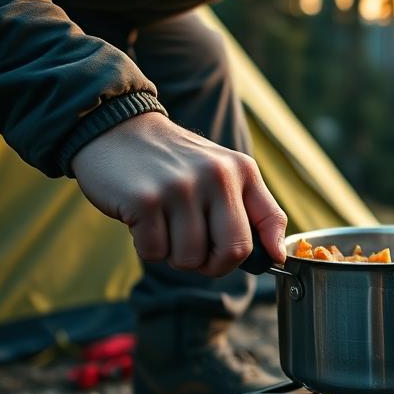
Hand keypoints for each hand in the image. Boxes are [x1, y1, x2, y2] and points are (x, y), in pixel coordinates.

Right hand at [71, 112, 287, 275]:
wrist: (116, 129)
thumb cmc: (173, 163)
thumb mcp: (222, 172)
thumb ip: (254, 210)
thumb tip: (277, 255)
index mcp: (240, 170)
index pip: (272, 222)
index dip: (266, 253)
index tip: (260, 263)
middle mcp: (216, 176)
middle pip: (233, 252)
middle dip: (214, 264)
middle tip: (196, 249)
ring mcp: (180, 188)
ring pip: (190, 259)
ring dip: (174, 254)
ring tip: (165, 224)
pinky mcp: (145, 201)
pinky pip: (155, 252)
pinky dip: (147, 246)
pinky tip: (143, 220)